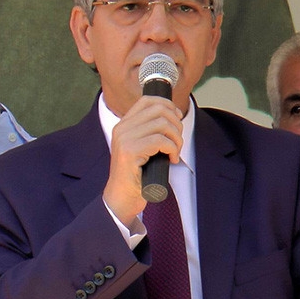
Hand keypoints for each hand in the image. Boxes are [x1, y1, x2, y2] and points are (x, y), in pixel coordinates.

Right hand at [103, 96, 183, 226]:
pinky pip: (160, 141)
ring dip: (176, 138)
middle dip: (176, 123)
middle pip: (159, 109)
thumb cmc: (137, 175)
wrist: (121, 198)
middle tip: (177, 140)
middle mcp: (122, 128)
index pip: (147, 100)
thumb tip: (174, 115)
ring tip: (175, 152)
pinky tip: (171, 159)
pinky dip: (172, 149)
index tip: (177, 118)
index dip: (168, 105)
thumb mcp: (142, 147)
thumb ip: (150, 131)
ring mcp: (124, 139)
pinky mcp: (129, 151)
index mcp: (124, 124)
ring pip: (162, 124)